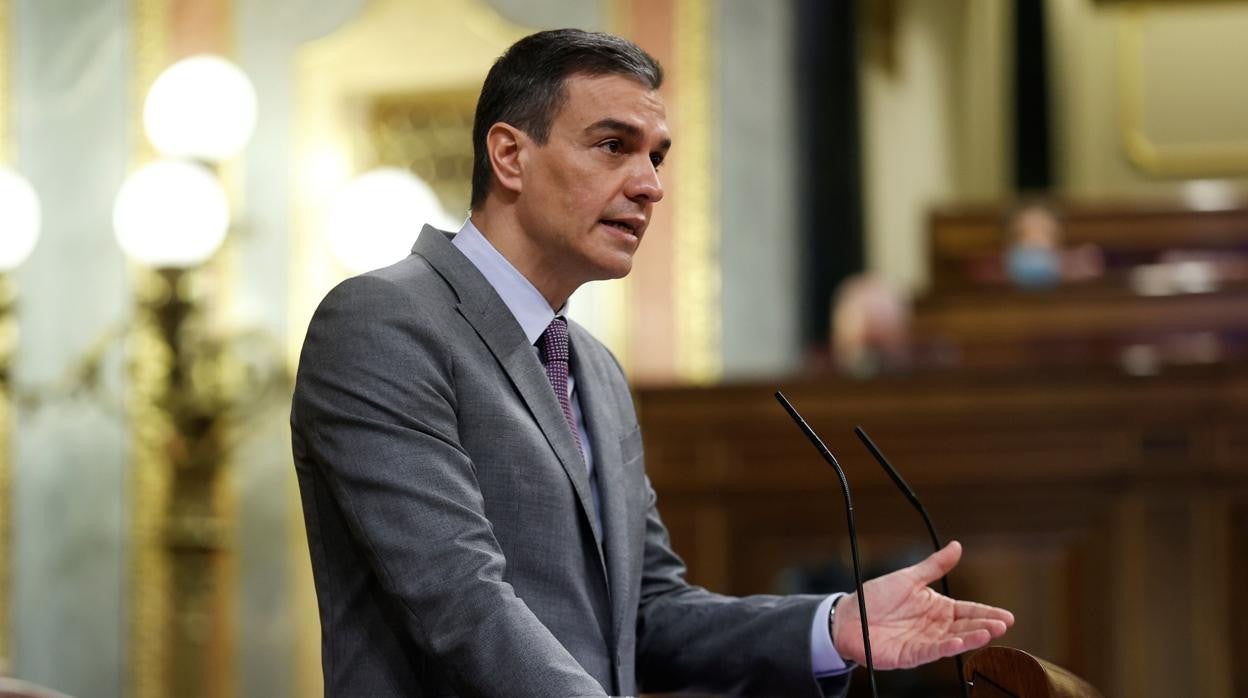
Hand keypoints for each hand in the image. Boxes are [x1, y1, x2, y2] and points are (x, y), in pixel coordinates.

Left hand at [831, 541, 1013, 668]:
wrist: (848, 615)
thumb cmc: (876, 597)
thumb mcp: (909, 577)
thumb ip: (935, 566)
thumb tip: (957, 546)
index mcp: (936, 608)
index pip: (968, 610)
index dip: (987, 613)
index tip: (1007, 616)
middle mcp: (934, 626)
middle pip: (965, 626)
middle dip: (985, 626)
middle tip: (1003, 624)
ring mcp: (923, 641)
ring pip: (953, 640)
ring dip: (971, 638)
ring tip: (988, 633)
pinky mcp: (910, 655)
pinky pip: (931, 651)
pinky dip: (946, 647)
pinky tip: (960, 642)